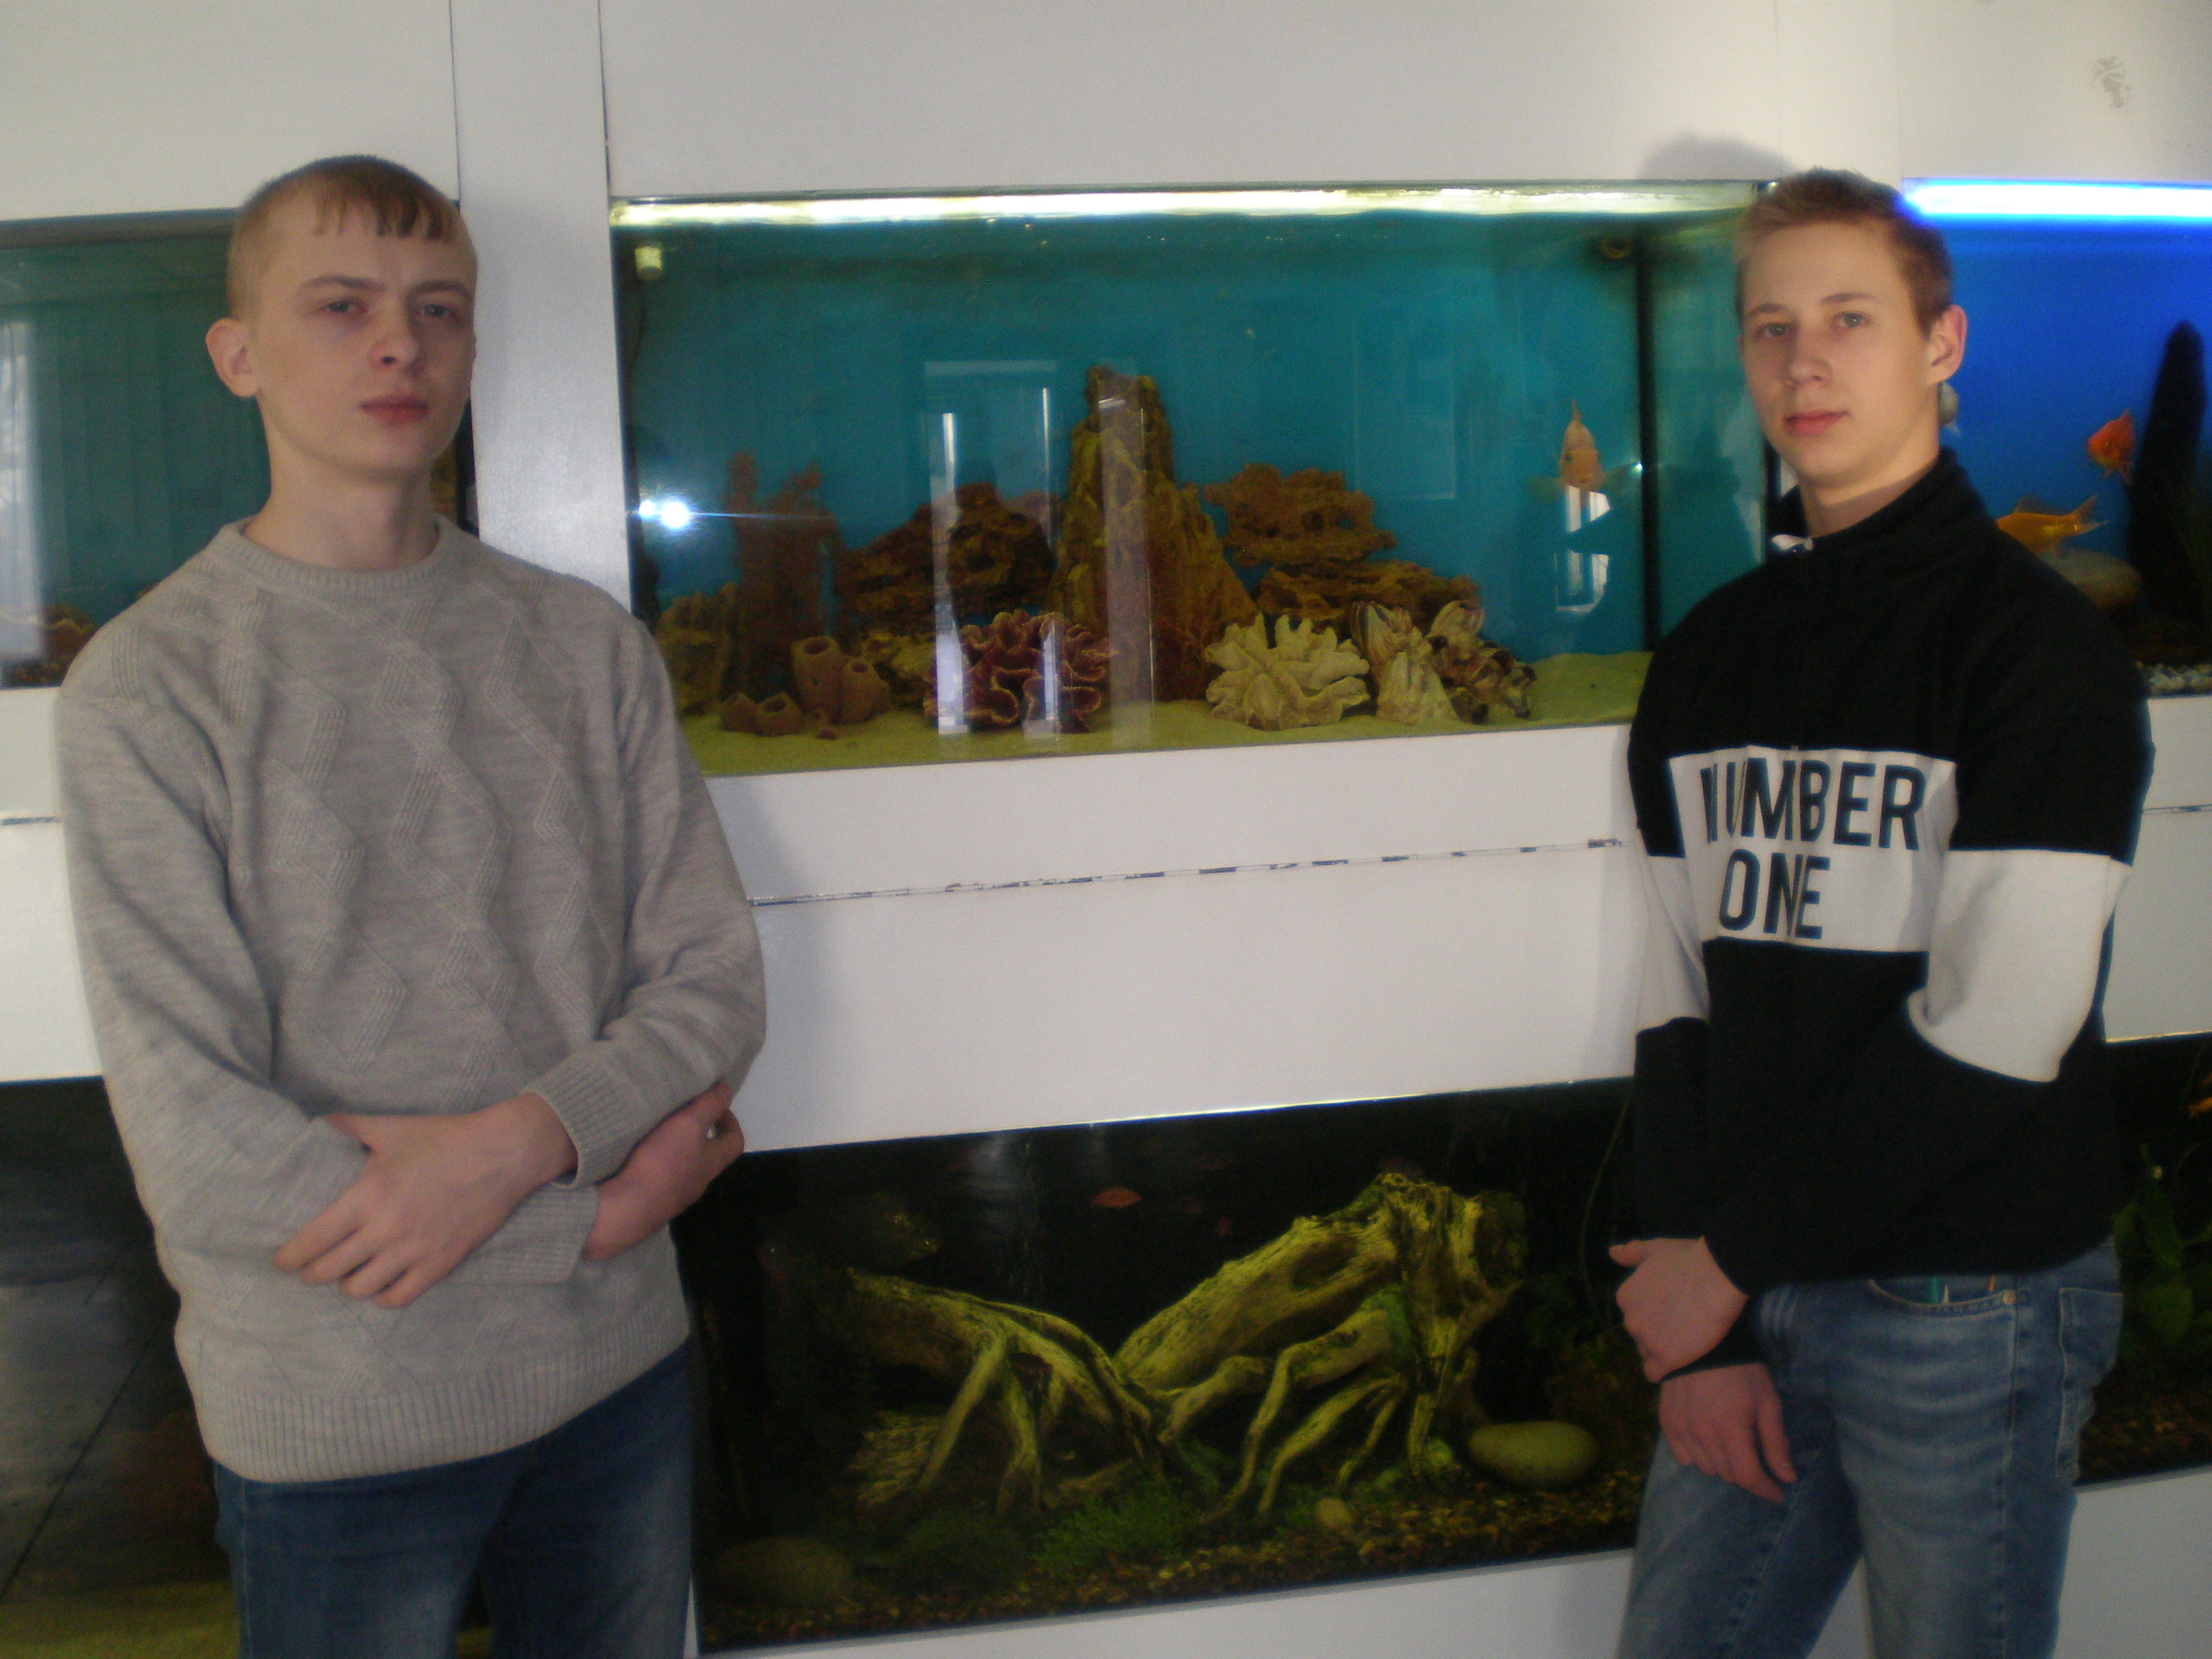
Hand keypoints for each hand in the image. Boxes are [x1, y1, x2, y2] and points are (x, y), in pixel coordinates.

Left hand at [275, 1093, 575, 1308]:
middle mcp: (386, 1228)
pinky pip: (398, 1298)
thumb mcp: (393, 1128)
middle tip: (310, 1267)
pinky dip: (382, 1295)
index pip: (312, 1242)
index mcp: (368, 1195)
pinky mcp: (440, 1263)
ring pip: (359, 1289)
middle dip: (311, 1273)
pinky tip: (380, 1283)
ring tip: (348, 1272)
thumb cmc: (446, 1138)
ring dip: (347, 1283)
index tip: (281, 1262)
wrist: (504, 1153)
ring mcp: (415, 1250)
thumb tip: (317, 1121)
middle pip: (328, 1271)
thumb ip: (349, 1126)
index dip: (288, 1258)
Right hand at [583, 1080, 743, 1261]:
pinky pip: (657, 1181)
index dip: (730, 1122)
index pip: (734, 1142)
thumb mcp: (689, 1124)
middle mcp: (697, 1183)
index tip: (717, 1106)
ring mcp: (673, 1197)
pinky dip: (652, 1166)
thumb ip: (709, 1105)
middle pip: (707, 1157)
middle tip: (682, 1116)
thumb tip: (726, 1089)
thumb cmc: (663, 1163)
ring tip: (656, 1132)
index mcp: (712, 1164)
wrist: (626, 1210)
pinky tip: (636, 1157)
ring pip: (682, 1170)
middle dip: (699, 1136)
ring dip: (674, 1152)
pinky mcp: (650, 1204)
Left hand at [1610, 1236, 1747, 1380]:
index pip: (1634, 1315)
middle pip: (1640, 1335)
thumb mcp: (1655, 1249)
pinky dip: (1665, 1370)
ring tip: (1686, 1343)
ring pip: (1648, 1353)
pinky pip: (1654, 1373)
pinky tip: (1679, 1363)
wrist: (1716, 1276)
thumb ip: (1632, 1253)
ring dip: (1662, 1350)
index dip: (1654, 1315)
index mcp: (1626, 1297)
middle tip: (1682, 1325)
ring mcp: (1646, 1341)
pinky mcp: (1665, 1358)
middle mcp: (1631, 1320)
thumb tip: (1612, 1252)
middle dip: (1657, 1332)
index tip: (1673, 1311)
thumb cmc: (1688, 1260)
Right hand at [1659, 1362, 1796, 1501]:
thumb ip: (1776, 1443)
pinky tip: (1707, 1440)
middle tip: (1755, 1456)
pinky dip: (1698, 1455)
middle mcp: (1703, 1435)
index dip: (1765, 1489)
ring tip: (1731, 1445)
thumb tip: (1787, 1478)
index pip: (1748, 1477)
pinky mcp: (1667, 1422)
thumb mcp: (1768, 1403)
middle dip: (1746, 1472)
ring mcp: (1682, 1429)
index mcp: (1731, 1430)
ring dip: (1723, 1464)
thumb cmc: (1743, 1372)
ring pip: (1706, 1468)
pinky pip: (1683, 1456)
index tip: (1777, 1492)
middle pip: (1728, 1475)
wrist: (1703, 1343)